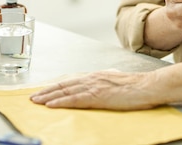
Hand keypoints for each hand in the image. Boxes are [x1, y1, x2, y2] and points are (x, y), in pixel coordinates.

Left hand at [30, 71, 155, 109]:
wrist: (148, 86)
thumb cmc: (137, 88)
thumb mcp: (116, 82)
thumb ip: (104, 84)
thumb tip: (98, 89)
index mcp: (97, 76)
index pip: (71, 81)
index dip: (56, 86)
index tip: (44, 91)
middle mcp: (92, 78)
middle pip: (64, 85)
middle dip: (47, 91)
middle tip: (33, 97)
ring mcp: (94, 86)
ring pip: (65, 91)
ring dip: (49, 96)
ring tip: (36, 101)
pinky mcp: (97, 96)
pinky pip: (75, 99)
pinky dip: (61, 102)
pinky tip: (51, 105)